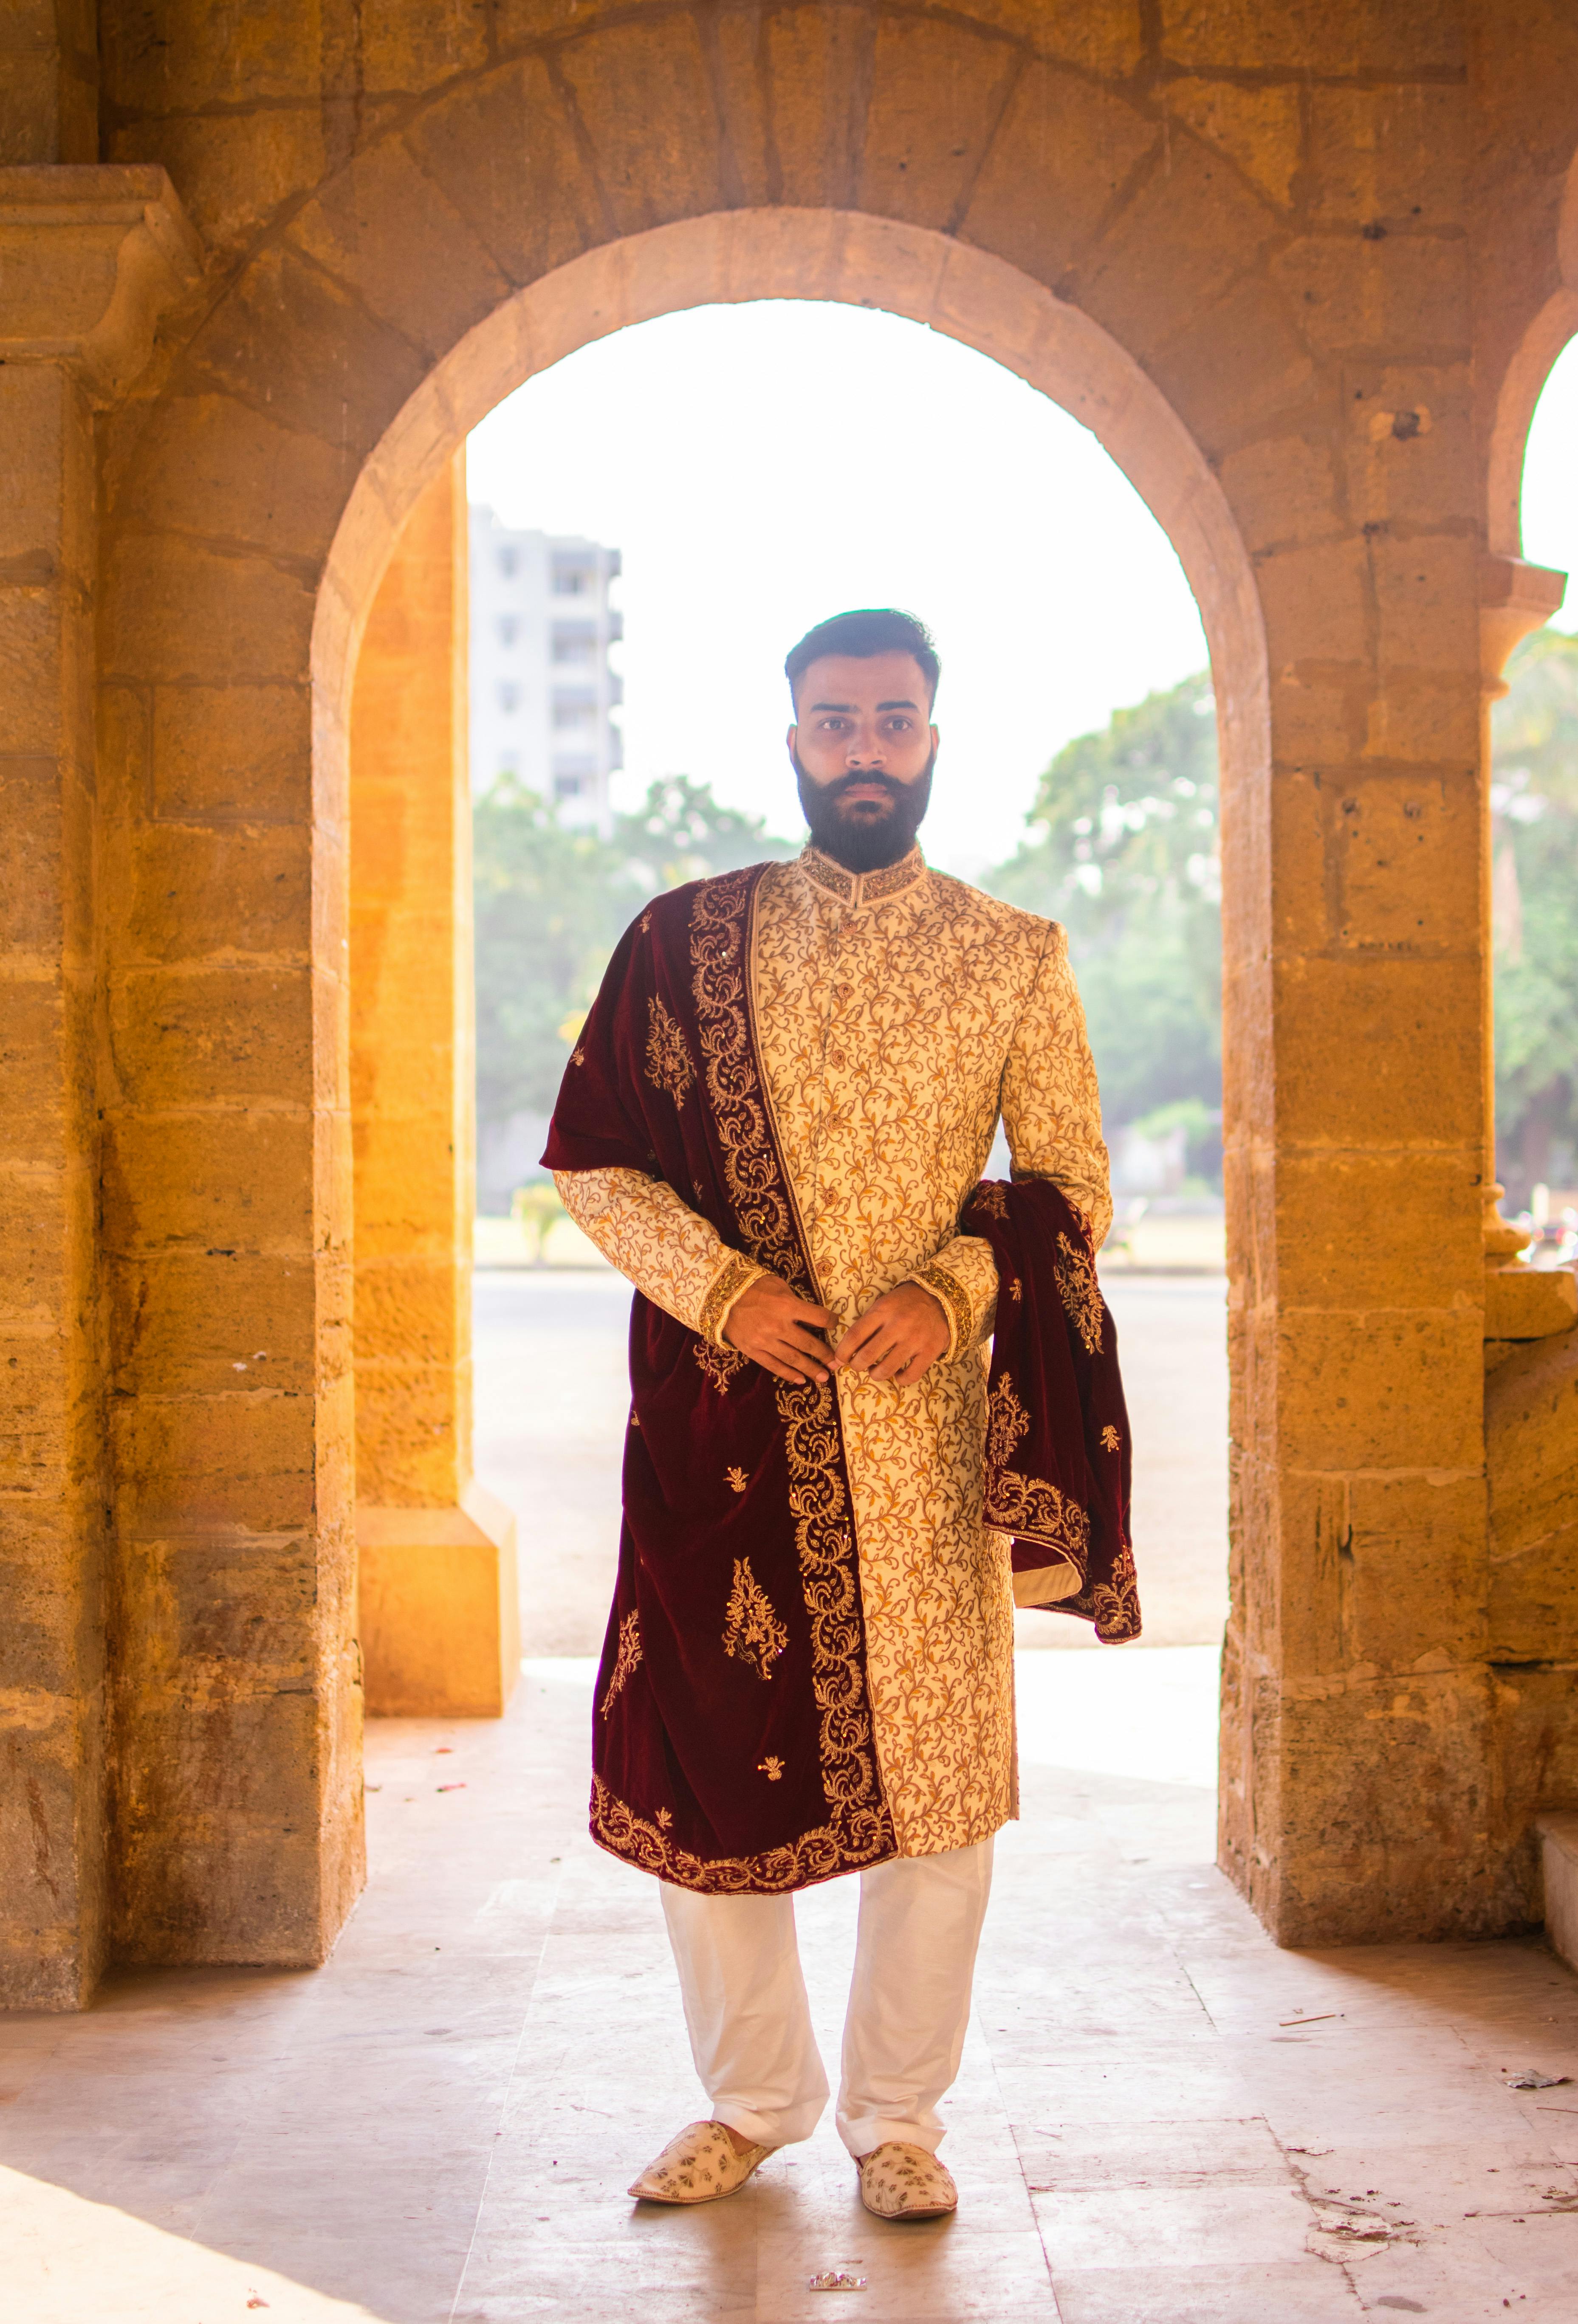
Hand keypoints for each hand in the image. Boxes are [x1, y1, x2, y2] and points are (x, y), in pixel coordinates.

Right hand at [723, 1274, 837, 1383]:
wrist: (720, 1298)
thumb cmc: (752, 1287)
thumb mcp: (777, 1284)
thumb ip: (794, 1298)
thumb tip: (809, 1312)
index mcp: (787, 1306)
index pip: (819, 1317)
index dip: (831, 1322)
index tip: (835, 1325)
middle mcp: (779, 1326)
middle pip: (809, 1344)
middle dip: (825, 1355)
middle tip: (836, 1363)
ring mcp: (765, 1341)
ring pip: (793, 1359)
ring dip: (811, 1369)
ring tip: (823, 1377)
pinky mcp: (753, 1351)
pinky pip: (774, 1366)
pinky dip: (788, 1374)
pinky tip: (800, 1380)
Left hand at [831, 1283, 948, 1385]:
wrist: (940, 1298)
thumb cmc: (905, 1303)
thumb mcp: (883, 1305)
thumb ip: (867, 1325)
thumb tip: (847, 1350)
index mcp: (883, 1311)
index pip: (854, 1336)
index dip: (842, 1352)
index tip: (839, 1360)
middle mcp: (898, 1325)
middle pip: (867, 1356)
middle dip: (857, 1366)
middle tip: (858, 1365)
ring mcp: (915, 1340)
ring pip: (886, 1370)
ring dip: (875, 1374)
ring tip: (876, 1370)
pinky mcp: (931, 1351)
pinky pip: (910, 1376)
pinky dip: (900, 1379)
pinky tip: (898, 1373)